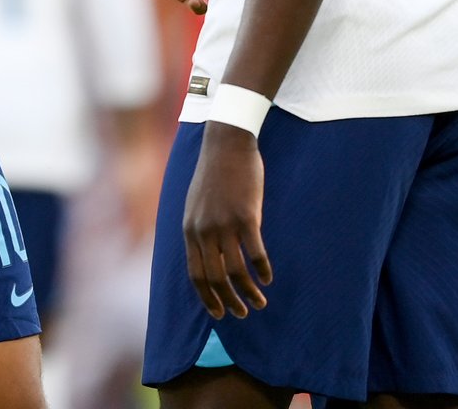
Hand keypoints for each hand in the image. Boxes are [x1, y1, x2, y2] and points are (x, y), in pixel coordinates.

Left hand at [183, 122, 272, 318]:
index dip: (208, 298)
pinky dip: (263, 270)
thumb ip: (198, 229)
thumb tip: (206, 256)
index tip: (219, 314)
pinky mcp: (247, 216)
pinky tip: (268, 277)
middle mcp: (204, 230)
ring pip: (237, 271)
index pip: (196, 275)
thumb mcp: (195, 204)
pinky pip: (256, 253)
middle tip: (243, 313)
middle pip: (216, 278)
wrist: (226, 143)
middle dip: (230, 301)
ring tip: (260, 301)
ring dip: (249, 292)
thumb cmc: (213, 173)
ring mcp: (225, 224)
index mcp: (190, 229)